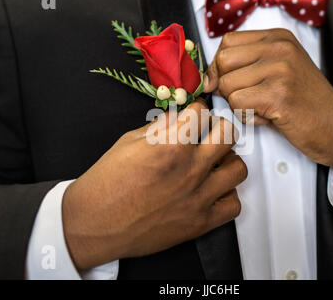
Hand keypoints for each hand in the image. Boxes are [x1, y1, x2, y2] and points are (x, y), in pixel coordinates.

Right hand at [62, 99, 246, 269]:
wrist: (95, 223)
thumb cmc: (106, 183)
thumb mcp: (128, 142)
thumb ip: (160, 128)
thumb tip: (178, 118)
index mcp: (170, 146)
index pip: (202, 112)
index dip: (197, 109)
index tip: (194, 114)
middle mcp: (190, 169)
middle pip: (229, 134)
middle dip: (219, 128)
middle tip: (209, 134)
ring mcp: (198, 197)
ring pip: (238, 168)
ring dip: (227, 161)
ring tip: (213, 164)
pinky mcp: (200, 223)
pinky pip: (234, 205)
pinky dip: (226, 196)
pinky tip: (212, 192)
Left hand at [205, 29, 332, 198]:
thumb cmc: (306, 103)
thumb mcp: (278, 73)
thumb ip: (246, 66)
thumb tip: (206, 78)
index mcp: (279, 38)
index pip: (227, 42)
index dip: (221, 67)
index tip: (229, 83)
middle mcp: (280, 48)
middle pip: (223, 61)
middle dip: (227, 86)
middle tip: (247, 99)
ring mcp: (281, 70)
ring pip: (228, 85)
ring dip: (238, 104)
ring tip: (263, 109)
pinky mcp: (279, 95)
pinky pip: (238, 104)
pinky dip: (247, 117)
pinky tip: (268, 117)